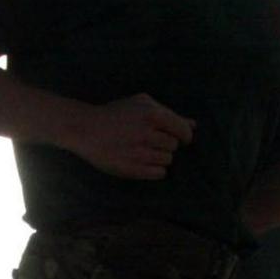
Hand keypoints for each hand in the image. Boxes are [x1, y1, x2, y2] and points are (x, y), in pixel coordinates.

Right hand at [63, 94, 195, 180]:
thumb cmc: (116, 114)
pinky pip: (159, 173)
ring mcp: (140, 153)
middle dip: (165, 144)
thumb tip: (193, 125)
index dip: (183, 135)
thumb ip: (169, 114)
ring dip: (159, 157)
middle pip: (174, 146)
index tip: (177, 138)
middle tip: (149, 141)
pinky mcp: (132, 169)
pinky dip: (154, 169)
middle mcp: (148, 134)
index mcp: (153, 115)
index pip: (183, 131)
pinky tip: (142, 161)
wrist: (86, 129)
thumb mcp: (141, 104)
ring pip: (168, 160)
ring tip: (142, 150)